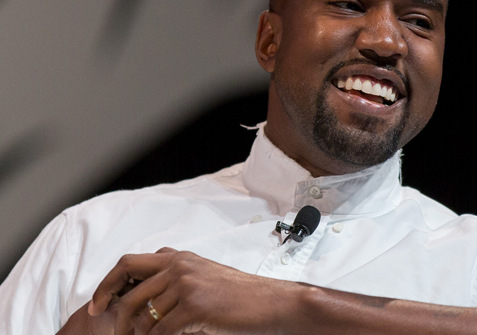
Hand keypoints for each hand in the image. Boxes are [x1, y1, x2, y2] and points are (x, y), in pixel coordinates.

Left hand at [89, 248, 301, 334]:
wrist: (272, 303)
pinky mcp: (194, 307)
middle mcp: (179, 266)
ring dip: (139, 334)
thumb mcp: (205, 276)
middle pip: (127, 287)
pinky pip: (160, 331)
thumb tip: (142, 297)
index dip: (106, 284)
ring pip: (141, 315)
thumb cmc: (241, 296)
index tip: (96, 304)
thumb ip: (175, 278)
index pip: (129, 263)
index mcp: (179, 257)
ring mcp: (186, 285)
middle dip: (112, 311)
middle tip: (112, 331)